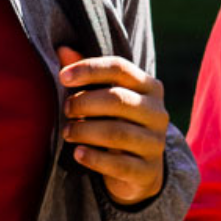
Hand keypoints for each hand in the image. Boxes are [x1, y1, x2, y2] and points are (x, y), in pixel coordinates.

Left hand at [57, 46, 168, 204]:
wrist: (140, 171)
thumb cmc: (117, 123)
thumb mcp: (105, 98)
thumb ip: (87, 76)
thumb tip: (62, 49)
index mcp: (150, 88)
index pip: (120, 68)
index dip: (89, 69)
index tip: (63, 77)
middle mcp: (158, 113)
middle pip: (118, 99)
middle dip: (84, 102)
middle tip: (66, 109)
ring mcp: (155, 143)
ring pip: (117, 132)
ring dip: (85, 130)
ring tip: (68, 132)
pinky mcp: (148, 171)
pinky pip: (119, 164)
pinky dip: (94, 158)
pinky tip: (78, 154)